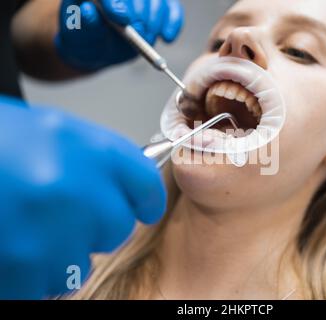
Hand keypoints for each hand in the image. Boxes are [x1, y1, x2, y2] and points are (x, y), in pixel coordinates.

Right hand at [0, 95, 166, 298]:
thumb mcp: (55, 132)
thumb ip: (99, 162)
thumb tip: (130, 189)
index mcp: (90, 150)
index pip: (147, 186)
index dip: (145, 200)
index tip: (141, 207)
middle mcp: (76, 190)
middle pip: (118, 229)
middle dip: (96, 226)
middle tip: (64, 213)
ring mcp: (48, 233)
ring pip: (80, 264)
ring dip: (60, 253)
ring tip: (28, 226)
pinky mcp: (19, 269)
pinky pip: (44, 285)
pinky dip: (29, 273)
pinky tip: (12, 243)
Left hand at [54, 0, 183, 70]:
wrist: (98, 46)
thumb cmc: (86, 38)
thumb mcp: (79, 36)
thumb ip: (85, 24)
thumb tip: (88, 11)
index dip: (115, 2)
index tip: (122, 18)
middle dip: (140, 15)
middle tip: (138, 33)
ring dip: (154, 22)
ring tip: (146, 39)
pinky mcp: (157, 4)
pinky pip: (171, 7)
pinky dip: (173, 22)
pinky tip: (167, 38)